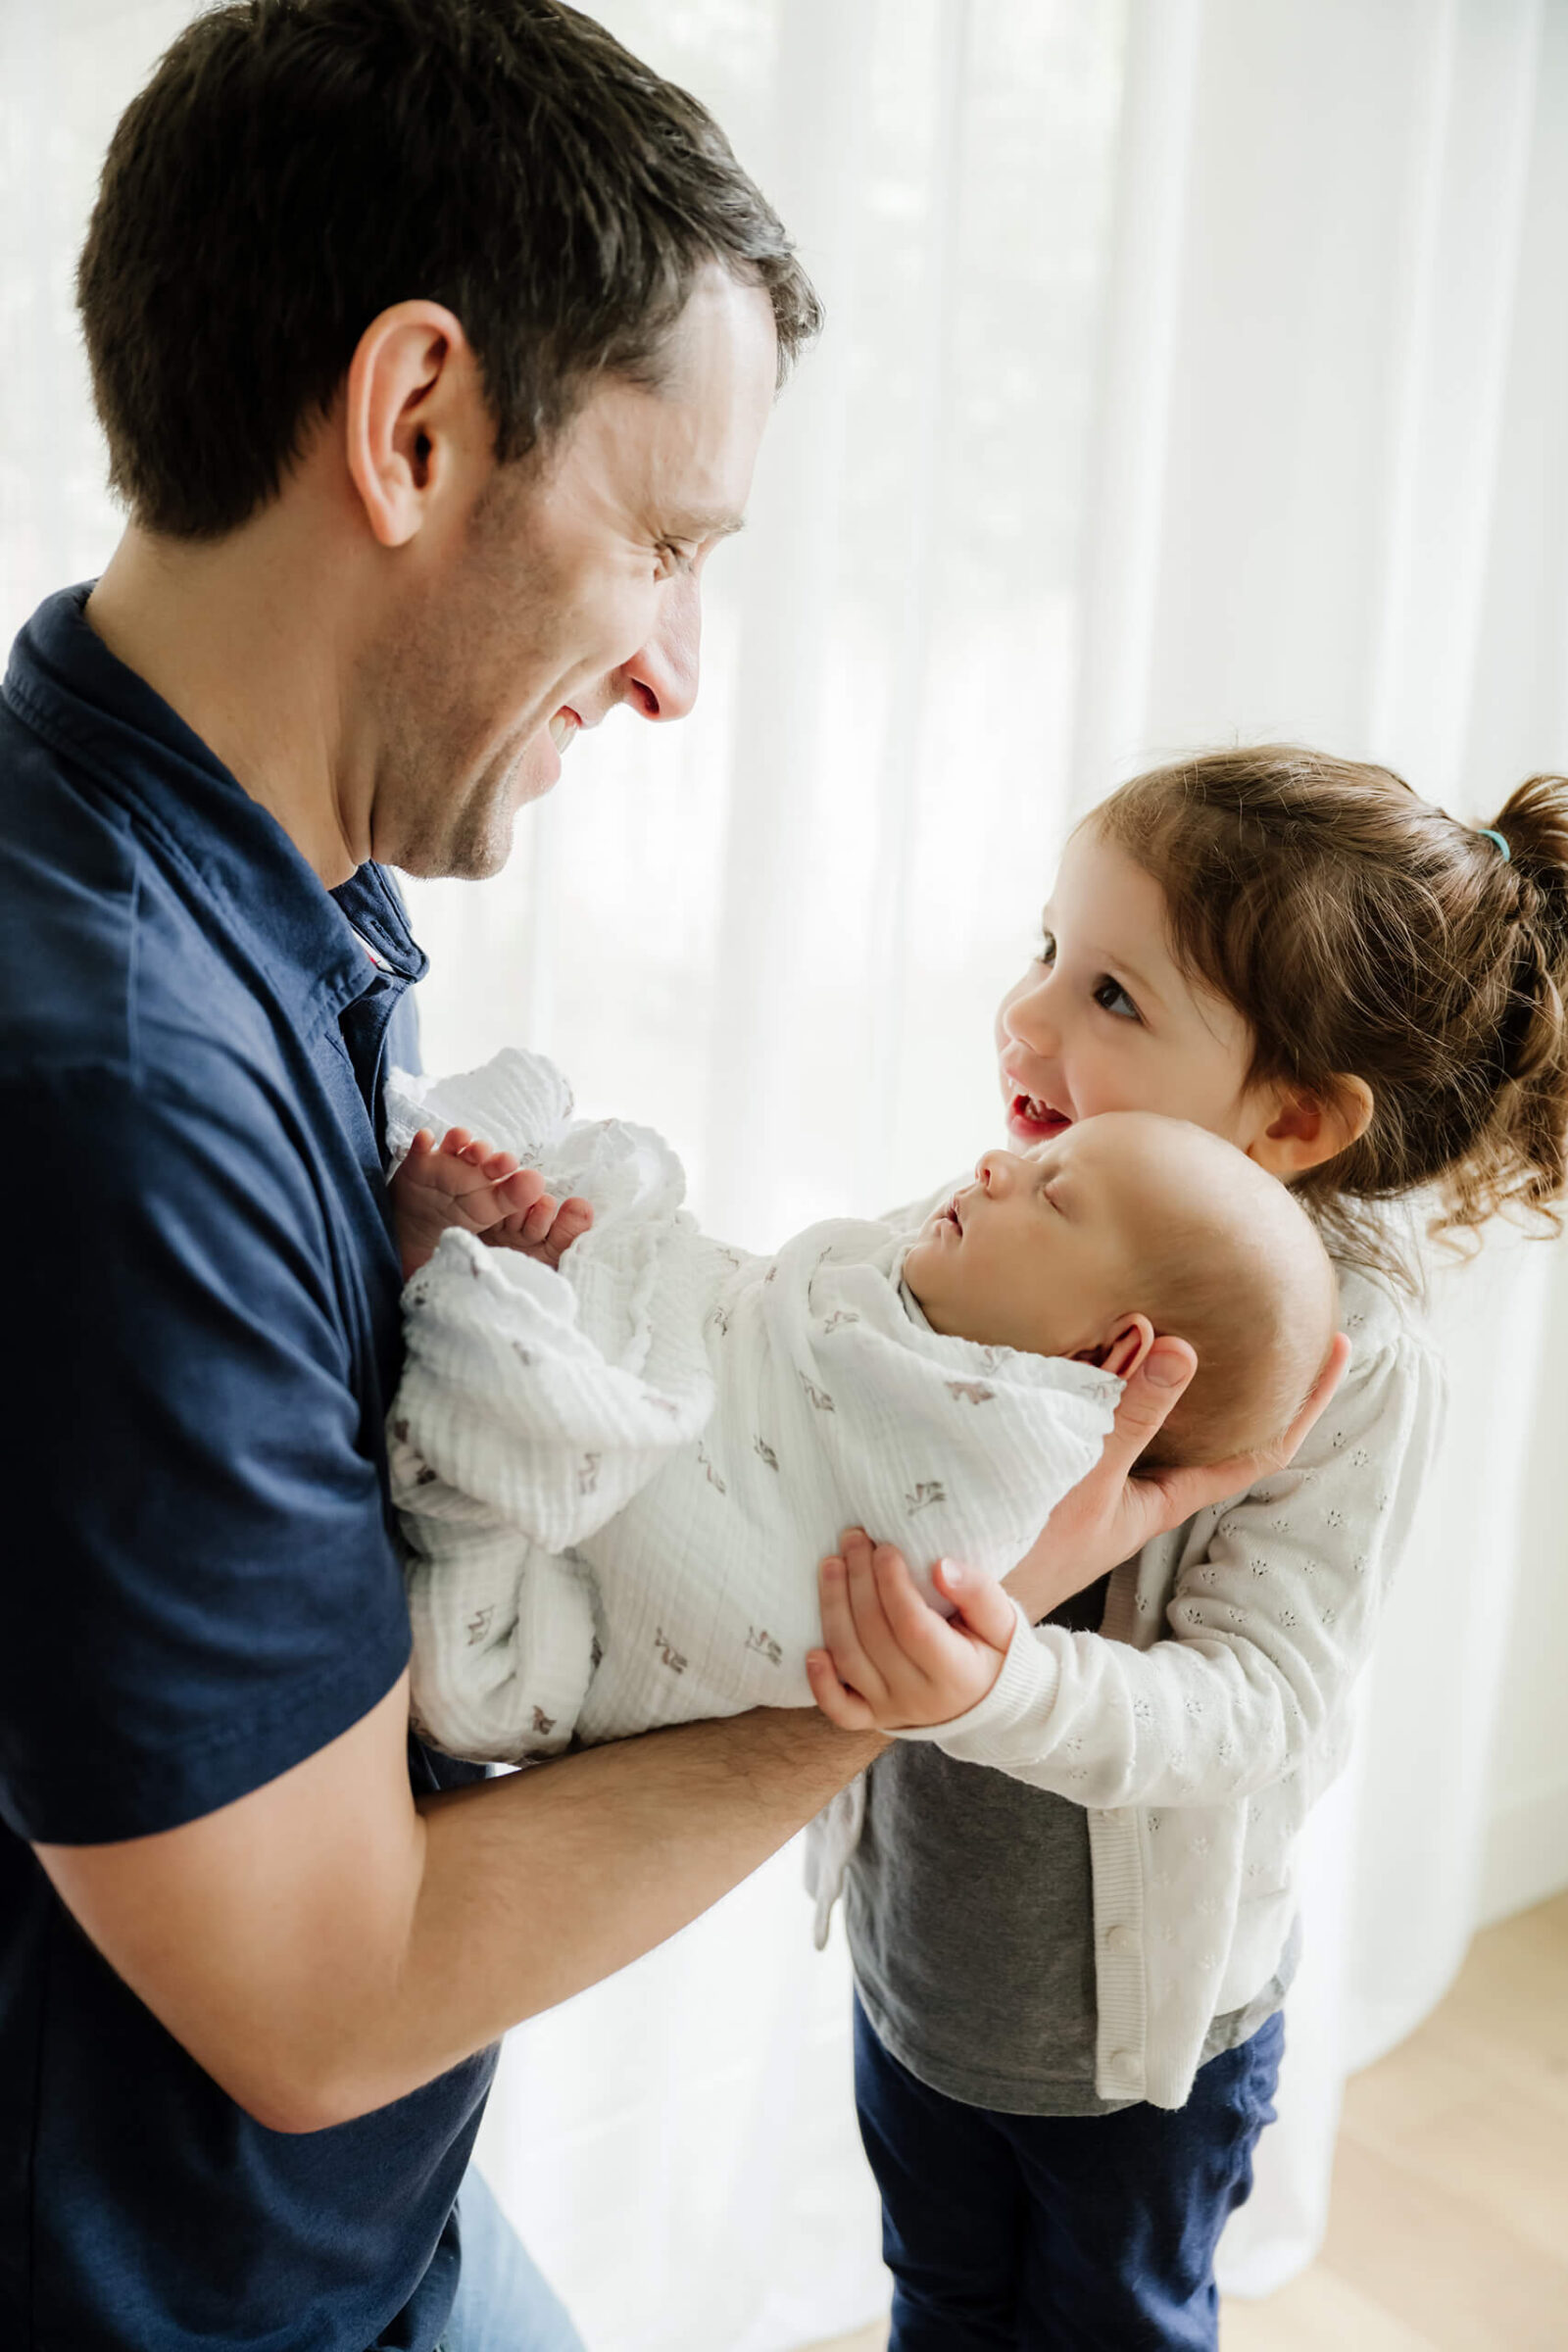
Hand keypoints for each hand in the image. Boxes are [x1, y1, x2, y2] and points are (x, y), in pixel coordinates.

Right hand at [391, 1127, 593, 1280]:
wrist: (426, 1247)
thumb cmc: (484, 1244)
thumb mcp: (523, 1247)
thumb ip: (559, 1232)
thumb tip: (586, 1208)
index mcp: (505, 1195)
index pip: (517, 1187)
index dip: (521, 1189)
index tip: (534, 1191)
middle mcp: (479, 1177)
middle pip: (489, 1162)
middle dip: (497, 1161)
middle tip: (505, 1163)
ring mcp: (449, 1169)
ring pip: (460, 1148)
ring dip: (467, 1143)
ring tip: (472, 1148)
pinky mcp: (421, 1167)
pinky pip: (422, 1151)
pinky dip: (424, 1143)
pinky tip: (428, 1140)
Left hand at [806, 1527, 1017, 1731]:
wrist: (989, 1700)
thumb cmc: (994, 1651)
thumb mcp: (1003, 1620)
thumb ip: (979, 1593)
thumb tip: (941, 1567)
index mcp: (958, 1674)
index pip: (913, 1626)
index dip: (892, 1585)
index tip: (885, 1548)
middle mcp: (921, 1698)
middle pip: (875, 1637)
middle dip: (859, 1581)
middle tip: (854, 1540)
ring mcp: (893, 1710)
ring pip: (850, 1662)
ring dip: (833, 1609)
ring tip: (831, 1565)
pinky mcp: (872, 1717)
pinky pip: (840, 1710)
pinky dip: (820, 1684)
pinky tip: (811, 1650)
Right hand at [1004, 1331, 1352, 1621]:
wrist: (962, 1599)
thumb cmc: (1029, 1551)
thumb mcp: (1088, 1480)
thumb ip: (1132, 1416)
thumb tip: (1184, 1348)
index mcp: (1166, 1498)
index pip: (1259, 1450)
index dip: (1304, 1404)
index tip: (1343, 1349)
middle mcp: (1143, 1485)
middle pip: (1212, 1422)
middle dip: (1246, 1371)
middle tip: (1276, 1309)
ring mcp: (1102, 1474)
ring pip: (1157, 1410)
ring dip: (1175, 1363)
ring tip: (1202, 1307)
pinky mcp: (1059, 1459)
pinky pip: (1105, 1406)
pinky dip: (1117, 1371)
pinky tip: (1106, 1335)